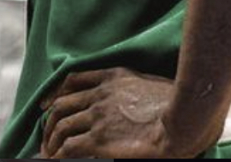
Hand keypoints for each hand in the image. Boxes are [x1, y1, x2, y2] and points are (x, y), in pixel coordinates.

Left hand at [40, 68, 197, 158]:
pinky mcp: (99, 138)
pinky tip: (56, 159)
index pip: (73, 80)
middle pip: (62, 104)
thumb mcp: (150, 85)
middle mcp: (100, 94)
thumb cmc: (178, 105)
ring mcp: (98, 115)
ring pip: (61, 125)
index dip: (56, 92)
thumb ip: (134, 91)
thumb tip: (131, 107)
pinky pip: (69, 146)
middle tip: (46, 134)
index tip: (48, 102)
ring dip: (51, 140)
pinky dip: (59, 154)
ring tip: (48, 152)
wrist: (183, 120)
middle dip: (51, 120)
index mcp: (113, 77)